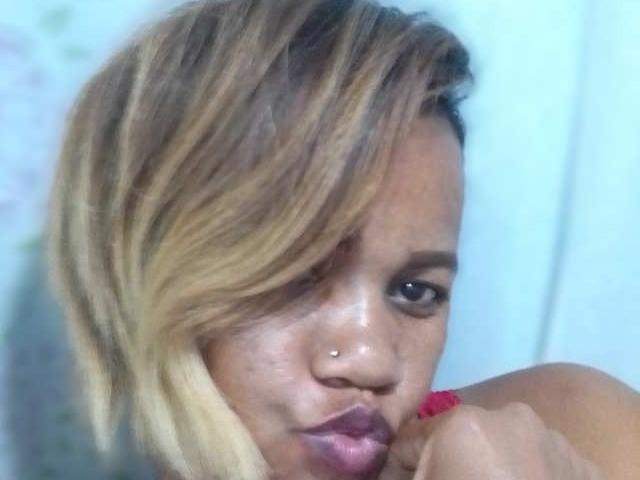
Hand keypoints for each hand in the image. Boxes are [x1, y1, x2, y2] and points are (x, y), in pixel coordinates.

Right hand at [381, 402, 603, 478]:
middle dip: (443, 464)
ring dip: (485, 467)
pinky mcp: (580, 464)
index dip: (396, 468)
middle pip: (453, 439)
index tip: (397, 478)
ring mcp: (550, 438)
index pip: (406, 442)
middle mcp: (507, 416)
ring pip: (498, 446)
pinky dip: (524, 476)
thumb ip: (394, 473)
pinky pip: (537, 461)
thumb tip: (375, 469)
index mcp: (461, 424)